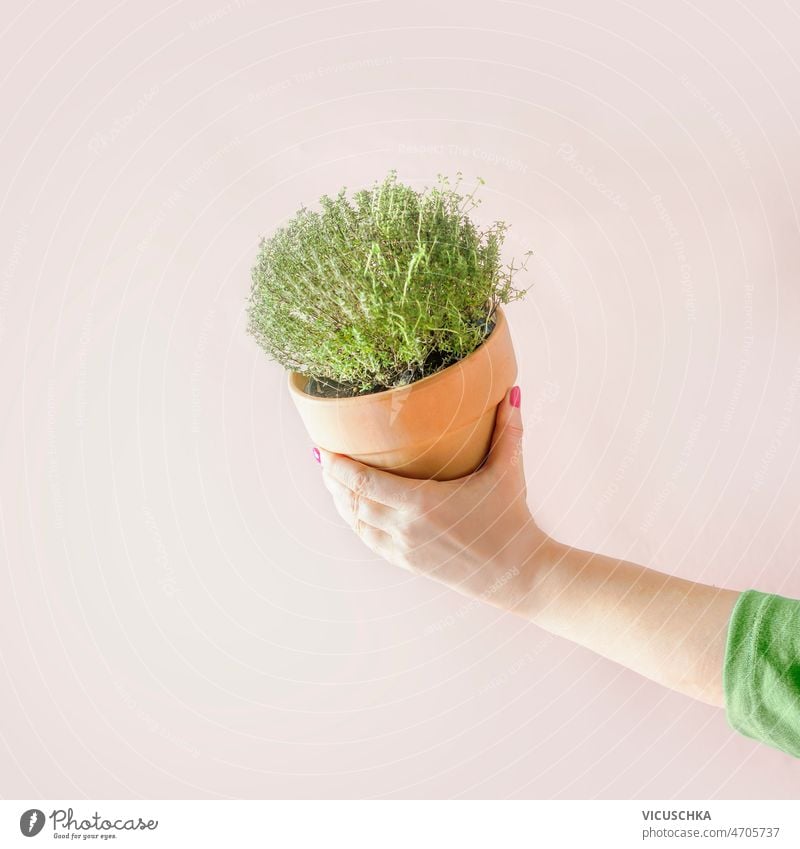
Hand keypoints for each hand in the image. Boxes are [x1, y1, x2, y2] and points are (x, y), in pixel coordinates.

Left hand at [317, 386, 554, 616]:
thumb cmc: (512, 520)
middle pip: (352, 500)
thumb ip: (508, 430)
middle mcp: (404, 528)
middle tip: (323, 456)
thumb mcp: (508, 471)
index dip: (336, 465)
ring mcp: (403, 549)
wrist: (518, 574)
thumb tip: (512, 391)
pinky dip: (355, 523)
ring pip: (356, 523)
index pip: (362, 481)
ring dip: (340, 501)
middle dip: (332, 479)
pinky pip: (369, 541)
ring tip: (331, 480)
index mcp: (421, 503)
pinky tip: (352, 510)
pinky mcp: (408, 563)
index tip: (322, 448)